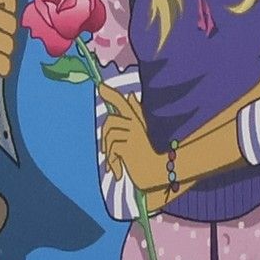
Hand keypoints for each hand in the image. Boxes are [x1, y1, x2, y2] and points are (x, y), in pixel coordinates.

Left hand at [96, 83, 165, 197]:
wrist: (159, 173)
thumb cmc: (150, 155)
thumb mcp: (142, 135)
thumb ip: (136, 116)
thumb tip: (131, 95)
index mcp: (137, 120)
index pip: (122, 102)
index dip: (111, 94)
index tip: (100, 86)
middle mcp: (135, 124)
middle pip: (110, 121)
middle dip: (104, 137)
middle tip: (105, 153)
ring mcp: (133, 135)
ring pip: (109, 136)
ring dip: (108, 153)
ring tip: (113, 164)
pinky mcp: (130, 146)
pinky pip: (112, 148)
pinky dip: (112, 161)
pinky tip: (117, 171)